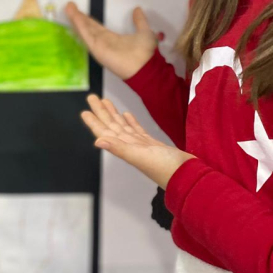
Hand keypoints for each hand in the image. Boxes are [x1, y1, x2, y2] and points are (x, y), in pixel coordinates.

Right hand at [64, 2, 156, 79]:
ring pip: (85, 30)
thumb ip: (139, 21)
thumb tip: (137, 9)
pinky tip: (74, 17)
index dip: (88, 19)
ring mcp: (99, 46)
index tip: (80, 11)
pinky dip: (80, 26)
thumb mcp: (144, 31)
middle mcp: (103, 42)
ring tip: (69, 8)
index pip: (96, 28)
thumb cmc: (145, 52)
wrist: (146, 66)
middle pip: (88, 28)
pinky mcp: (97, 49)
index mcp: (112, 39)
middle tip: (70, 6)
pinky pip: (87, 36)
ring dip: (76, 19)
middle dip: (79, 18)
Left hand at [81, 94, 195, 188]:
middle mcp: (131, 146)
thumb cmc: (166, 168)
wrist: (188, 175)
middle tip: (92, 97)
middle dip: (102, 112)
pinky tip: (127, 114)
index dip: (95, 122)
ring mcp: (141, 145)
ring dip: (114, 115)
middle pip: (112, 126)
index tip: (85, 111)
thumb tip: (97, 141)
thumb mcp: (140, 157)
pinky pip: (137, 130)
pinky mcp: (153, 144)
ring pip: (123, 127)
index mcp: (126, 148)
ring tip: (106, 102)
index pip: (106, 132)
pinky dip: (131, 122)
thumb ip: (119, 148)